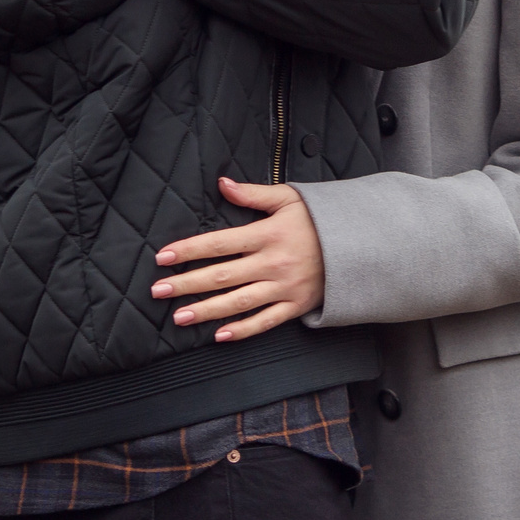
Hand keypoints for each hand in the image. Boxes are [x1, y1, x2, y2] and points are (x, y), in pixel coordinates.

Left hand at [149, 176, 325, 341]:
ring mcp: (284, 287)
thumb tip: (222, 183)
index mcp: (268, 234)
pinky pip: (266, 321)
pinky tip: (220, 336)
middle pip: (222, 275)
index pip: (219, 243)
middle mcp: (273, 262)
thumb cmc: (319, 219)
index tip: (164, 258)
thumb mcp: (289, 198)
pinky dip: (243, 330)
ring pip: (239, 302)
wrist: (360, 245)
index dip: (189, 250)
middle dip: (188, 284)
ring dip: (207, 310)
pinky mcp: (295, 305)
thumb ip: (253, 193)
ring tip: (180, 317)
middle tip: (158, 290)